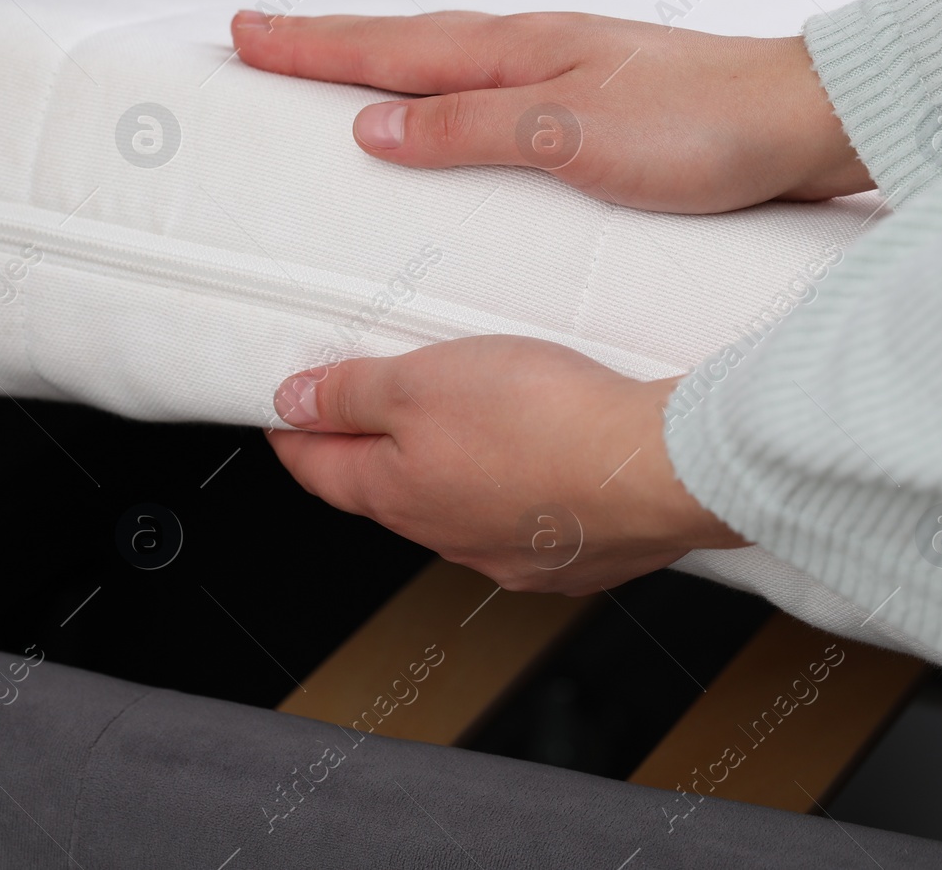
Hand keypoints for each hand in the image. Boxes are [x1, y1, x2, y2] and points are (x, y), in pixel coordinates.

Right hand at [232, 10, 869, 213]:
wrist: (805, 122)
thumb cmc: (702, 128)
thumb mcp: (572, 134)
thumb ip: (470, 129)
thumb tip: (372, 126)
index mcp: (515, 54)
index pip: (387, 50)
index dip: (310, 47)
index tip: (242, 37)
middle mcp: (531, 53)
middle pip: (404, 46)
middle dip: (326, 45)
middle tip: (261, 43)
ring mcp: (562, 75)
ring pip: (444, 66)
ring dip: (379, 67)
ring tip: (330, 77)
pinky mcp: (591, 108)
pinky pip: (485, 98)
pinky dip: (440, 99)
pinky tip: (446, 124)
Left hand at [267, 336, 748, 594]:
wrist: (656, 470)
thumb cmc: (542, 421)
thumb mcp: (420, 382)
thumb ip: (351, 395)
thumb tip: (292, 404)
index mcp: (397, 496)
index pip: (320, 471)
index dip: (296, 437)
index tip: (286, 416)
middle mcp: (449, 538)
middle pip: (389, 493)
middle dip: (373, 453)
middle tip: (370, 409)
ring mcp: (513, 556)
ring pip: (461, 510)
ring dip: (453, 473)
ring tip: (469, 426)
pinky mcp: (574, 558)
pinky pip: (526, 524)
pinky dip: (519, 494)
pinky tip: (542, 466)